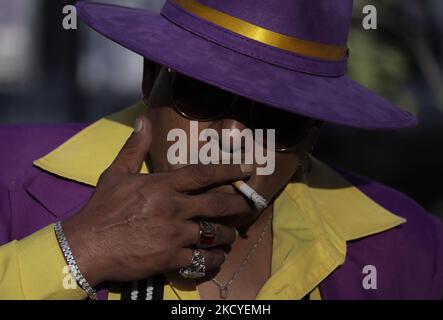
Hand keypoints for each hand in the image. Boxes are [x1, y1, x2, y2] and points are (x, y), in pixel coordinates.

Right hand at [61, 114, 252, 286]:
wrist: (87, 245)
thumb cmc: (101, 209)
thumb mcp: (115, 173)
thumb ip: (134, 148)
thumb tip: (143, 120)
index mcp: (163, 185)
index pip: (204, 173)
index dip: (230, 169)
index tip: (249, 168)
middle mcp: (174, 208)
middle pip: (218, 204)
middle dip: (238, 205)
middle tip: (249, 206)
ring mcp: (175, 234)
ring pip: (215, 234)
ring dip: (228, 235)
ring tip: (231, 236)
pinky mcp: (171, 258)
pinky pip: (202, 259)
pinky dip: (213, 260)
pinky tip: (216, 258)